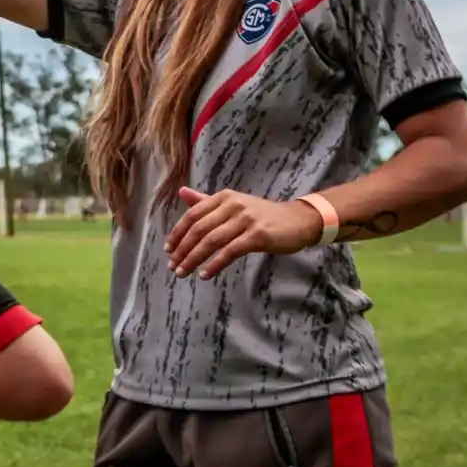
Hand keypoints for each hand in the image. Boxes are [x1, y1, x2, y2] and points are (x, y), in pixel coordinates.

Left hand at [164, 187, 323, 279]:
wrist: (298, 221)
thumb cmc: (262, 216)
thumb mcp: (234, 204)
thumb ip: (206, 201)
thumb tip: (181, 192)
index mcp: (224, 197)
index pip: (193, 214)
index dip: (178, 232)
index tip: (168, 249)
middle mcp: (233, 205)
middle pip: (199, 229)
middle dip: (182, 249)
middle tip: (173, 266)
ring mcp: (245, 219)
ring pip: (211, 241)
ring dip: (193, 259)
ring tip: (183, 272)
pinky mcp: (257, 235)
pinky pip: (230, 252)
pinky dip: (214, 264)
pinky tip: (205, 274)